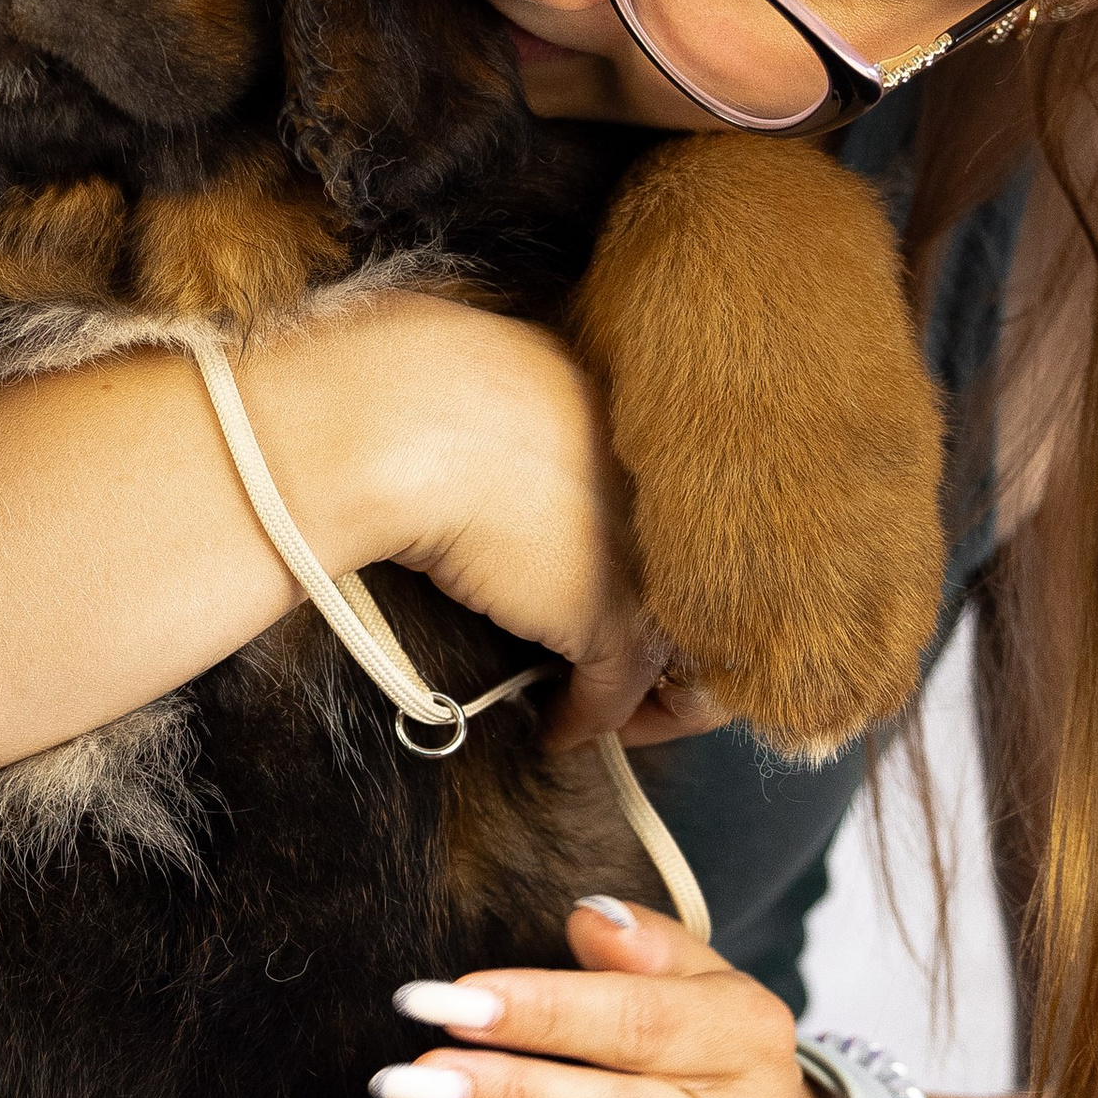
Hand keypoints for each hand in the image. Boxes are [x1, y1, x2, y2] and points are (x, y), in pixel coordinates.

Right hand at [248, 295, 724, 746]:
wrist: (393, 424)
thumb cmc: (403, 380)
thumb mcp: (480, 366)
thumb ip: (510, 402)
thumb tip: (473, 411)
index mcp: (636, 407)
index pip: (672, 505)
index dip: (654, 556)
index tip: (613, 575)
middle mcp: (661, 484)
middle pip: (703, 580)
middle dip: (675, 636)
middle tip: (642, 675)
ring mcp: (644, 553)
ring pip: (678, 651)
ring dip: (645, 696)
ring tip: (610, 715)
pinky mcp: (612, 619)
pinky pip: (612, 693)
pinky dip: (586, 723)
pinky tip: (557, 730)